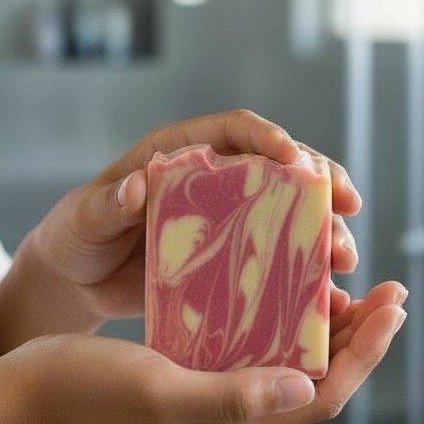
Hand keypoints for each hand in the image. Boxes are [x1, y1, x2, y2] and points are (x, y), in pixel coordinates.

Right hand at [15, 281, 406, 423]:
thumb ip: (232, 395)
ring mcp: (210, 397)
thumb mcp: (159, 388)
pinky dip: (280, 320)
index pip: (322, 394)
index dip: (365, 353)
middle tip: (388, 289)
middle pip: (315, 378)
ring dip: (325, 328)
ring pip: (288, 362)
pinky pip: (253, 349)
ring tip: (348, 285)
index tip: (393, 305)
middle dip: (358, 337)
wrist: (25, 394)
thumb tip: (305, 386)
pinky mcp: (189, 374)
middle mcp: (231, 416)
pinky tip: (280, 287)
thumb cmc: (85, 390)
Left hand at [21, 109, 362, 332]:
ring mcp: (229, 219)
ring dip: (324, 230)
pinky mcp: (233, 258)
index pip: (235, 130)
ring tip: (345, 258)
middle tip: (348, 207)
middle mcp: (214, 179)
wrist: (75, 282)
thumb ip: (108, 204)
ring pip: (291, 213)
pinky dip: (306, 271)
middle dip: (321, 183)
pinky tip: (330, 293)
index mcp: (181, 153)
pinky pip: (278, 258)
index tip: (295, 157)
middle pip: (280, 168)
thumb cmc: (75, 237)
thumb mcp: (84, 219)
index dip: (269, 137)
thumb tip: (137, 186)